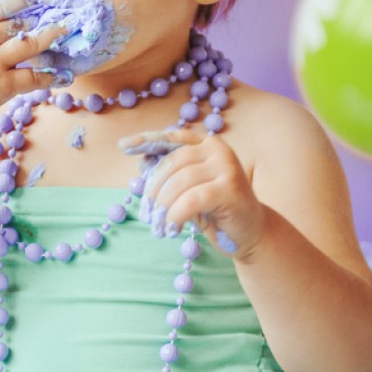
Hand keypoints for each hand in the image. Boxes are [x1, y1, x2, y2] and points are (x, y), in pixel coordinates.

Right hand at [0, 0, 74, 131]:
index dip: (13, 4)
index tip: (27, 2)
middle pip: (17, 24)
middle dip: (35, 21)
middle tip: (54, 16)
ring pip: (32, 44)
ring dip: (50, 38)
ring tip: (66, 33)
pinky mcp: (3, 85)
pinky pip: (34, 77)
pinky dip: (51, 76)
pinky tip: (63, 75)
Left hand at [119, 128, 266, 257]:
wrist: (248, 233)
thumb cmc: (213, 209)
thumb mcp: (186, 190)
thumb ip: (169, 175)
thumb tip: (142, 162)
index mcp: (206, 144)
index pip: (171, 138)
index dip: (146, 140)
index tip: (122, 146)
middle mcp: (218, 150)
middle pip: (172, 163)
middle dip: (153, 189)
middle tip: (146, 214)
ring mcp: (227, 167)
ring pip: (180, 182)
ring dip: (163, 206)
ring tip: (158, 225)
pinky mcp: (231, 188)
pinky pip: (192, 199)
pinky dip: (176, 214)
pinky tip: (172, 228)